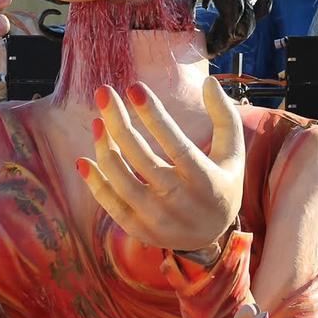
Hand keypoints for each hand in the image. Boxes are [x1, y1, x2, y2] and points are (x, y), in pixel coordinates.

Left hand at [77, 76, 243, 251]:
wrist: (212, 236)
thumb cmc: (221, 184)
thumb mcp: (232, 154)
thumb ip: (224, 117)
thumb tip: (209, 81)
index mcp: (205, 180)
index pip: (174, 143)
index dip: (153, 114)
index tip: (134, 88)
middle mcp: (179, 201)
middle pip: (140, 156)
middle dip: (118, 120)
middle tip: (104, 92)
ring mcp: (156, 218)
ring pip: (120, 178)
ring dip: (104, 146)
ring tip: (98, 119)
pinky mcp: (138, 229)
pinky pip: (110, 203)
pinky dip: (95, 182)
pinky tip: (85, 159)